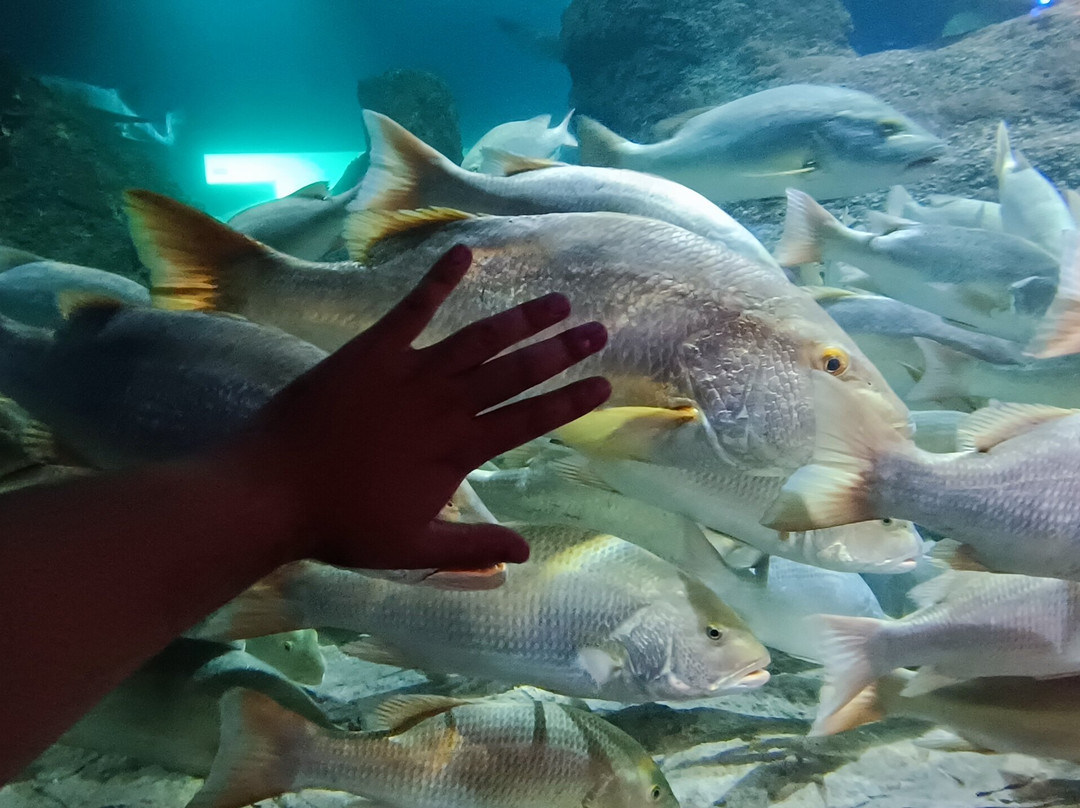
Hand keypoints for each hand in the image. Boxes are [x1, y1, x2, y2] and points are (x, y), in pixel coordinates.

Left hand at [239, 244, 610, 570]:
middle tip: (597, 330)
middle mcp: (444, 405)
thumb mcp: (413, 549)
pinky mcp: (373, 350)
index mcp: (457, 450)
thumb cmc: (341, 524)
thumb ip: (472, 548)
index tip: (603, 384)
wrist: (273, 490)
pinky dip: (438, 279)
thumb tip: (525, 552)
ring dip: (520, 319)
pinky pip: (412, 308)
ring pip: (478, 339)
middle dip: (561, 351)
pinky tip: (462, 253)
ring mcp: (410, 372)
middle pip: (515, 373)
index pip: (528, 421)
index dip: (569, 402)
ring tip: (557, 301)